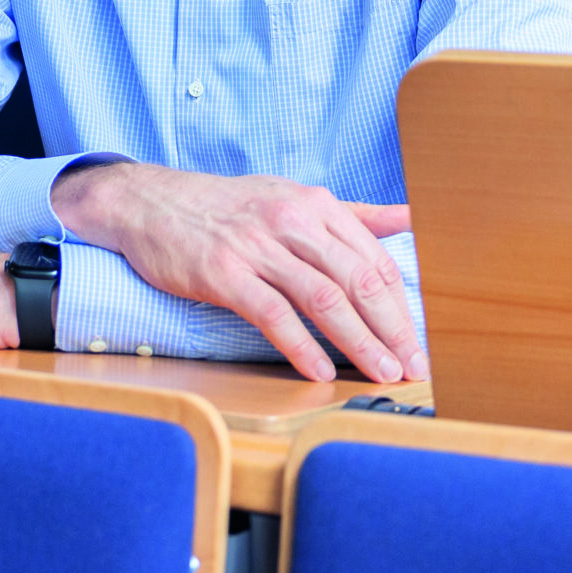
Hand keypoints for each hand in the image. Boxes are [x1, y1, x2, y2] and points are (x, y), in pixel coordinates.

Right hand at [52, 162, 424, 384]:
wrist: (151, 202)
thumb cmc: (228, 208)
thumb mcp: (292, 199)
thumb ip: (354, 215)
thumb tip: (413, 218)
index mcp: (315, 204)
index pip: (373, 259)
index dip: (401, 305)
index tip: (420, 342)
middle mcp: (291, 220)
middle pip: (357, 280)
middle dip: (392, 329)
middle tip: (413, 368)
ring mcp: (257, 246)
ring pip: (323, 298)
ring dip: (358, 342)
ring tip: (380, 373)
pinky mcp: (223, 273)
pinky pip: (272, 314)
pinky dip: (300, 346)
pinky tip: (319, 371)